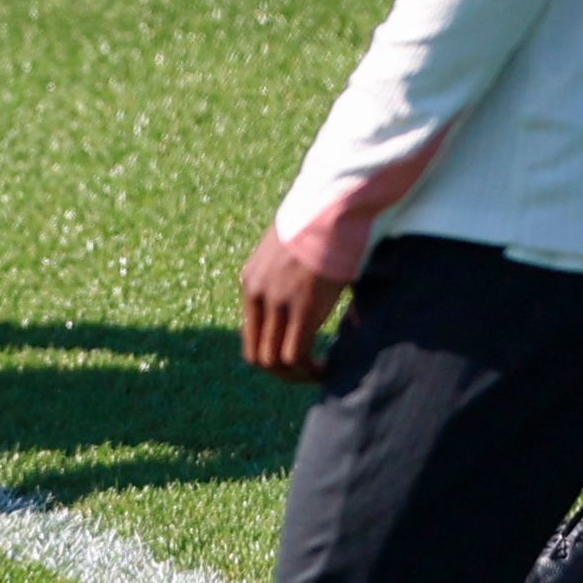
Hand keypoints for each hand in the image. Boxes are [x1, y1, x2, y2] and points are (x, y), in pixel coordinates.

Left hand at [239, 228, 347, 382]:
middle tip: (306, 373)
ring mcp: (277, 303)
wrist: (332, 207)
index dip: (272, 351)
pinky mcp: (302, 308)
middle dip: (281, 371)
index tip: (296, 355)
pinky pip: (295, 355)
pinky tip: (326, 368)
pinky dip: (309, 370)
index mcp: (250, 280)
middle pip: (256, 355)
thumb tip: (306, 285)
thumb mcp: (290, 248)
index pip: (251, 334)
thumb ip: (288, 272)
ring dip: (295, 375)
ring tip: (317, 373)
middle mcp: (257, 294)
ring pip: (273, 361)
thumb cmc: (320, 222)